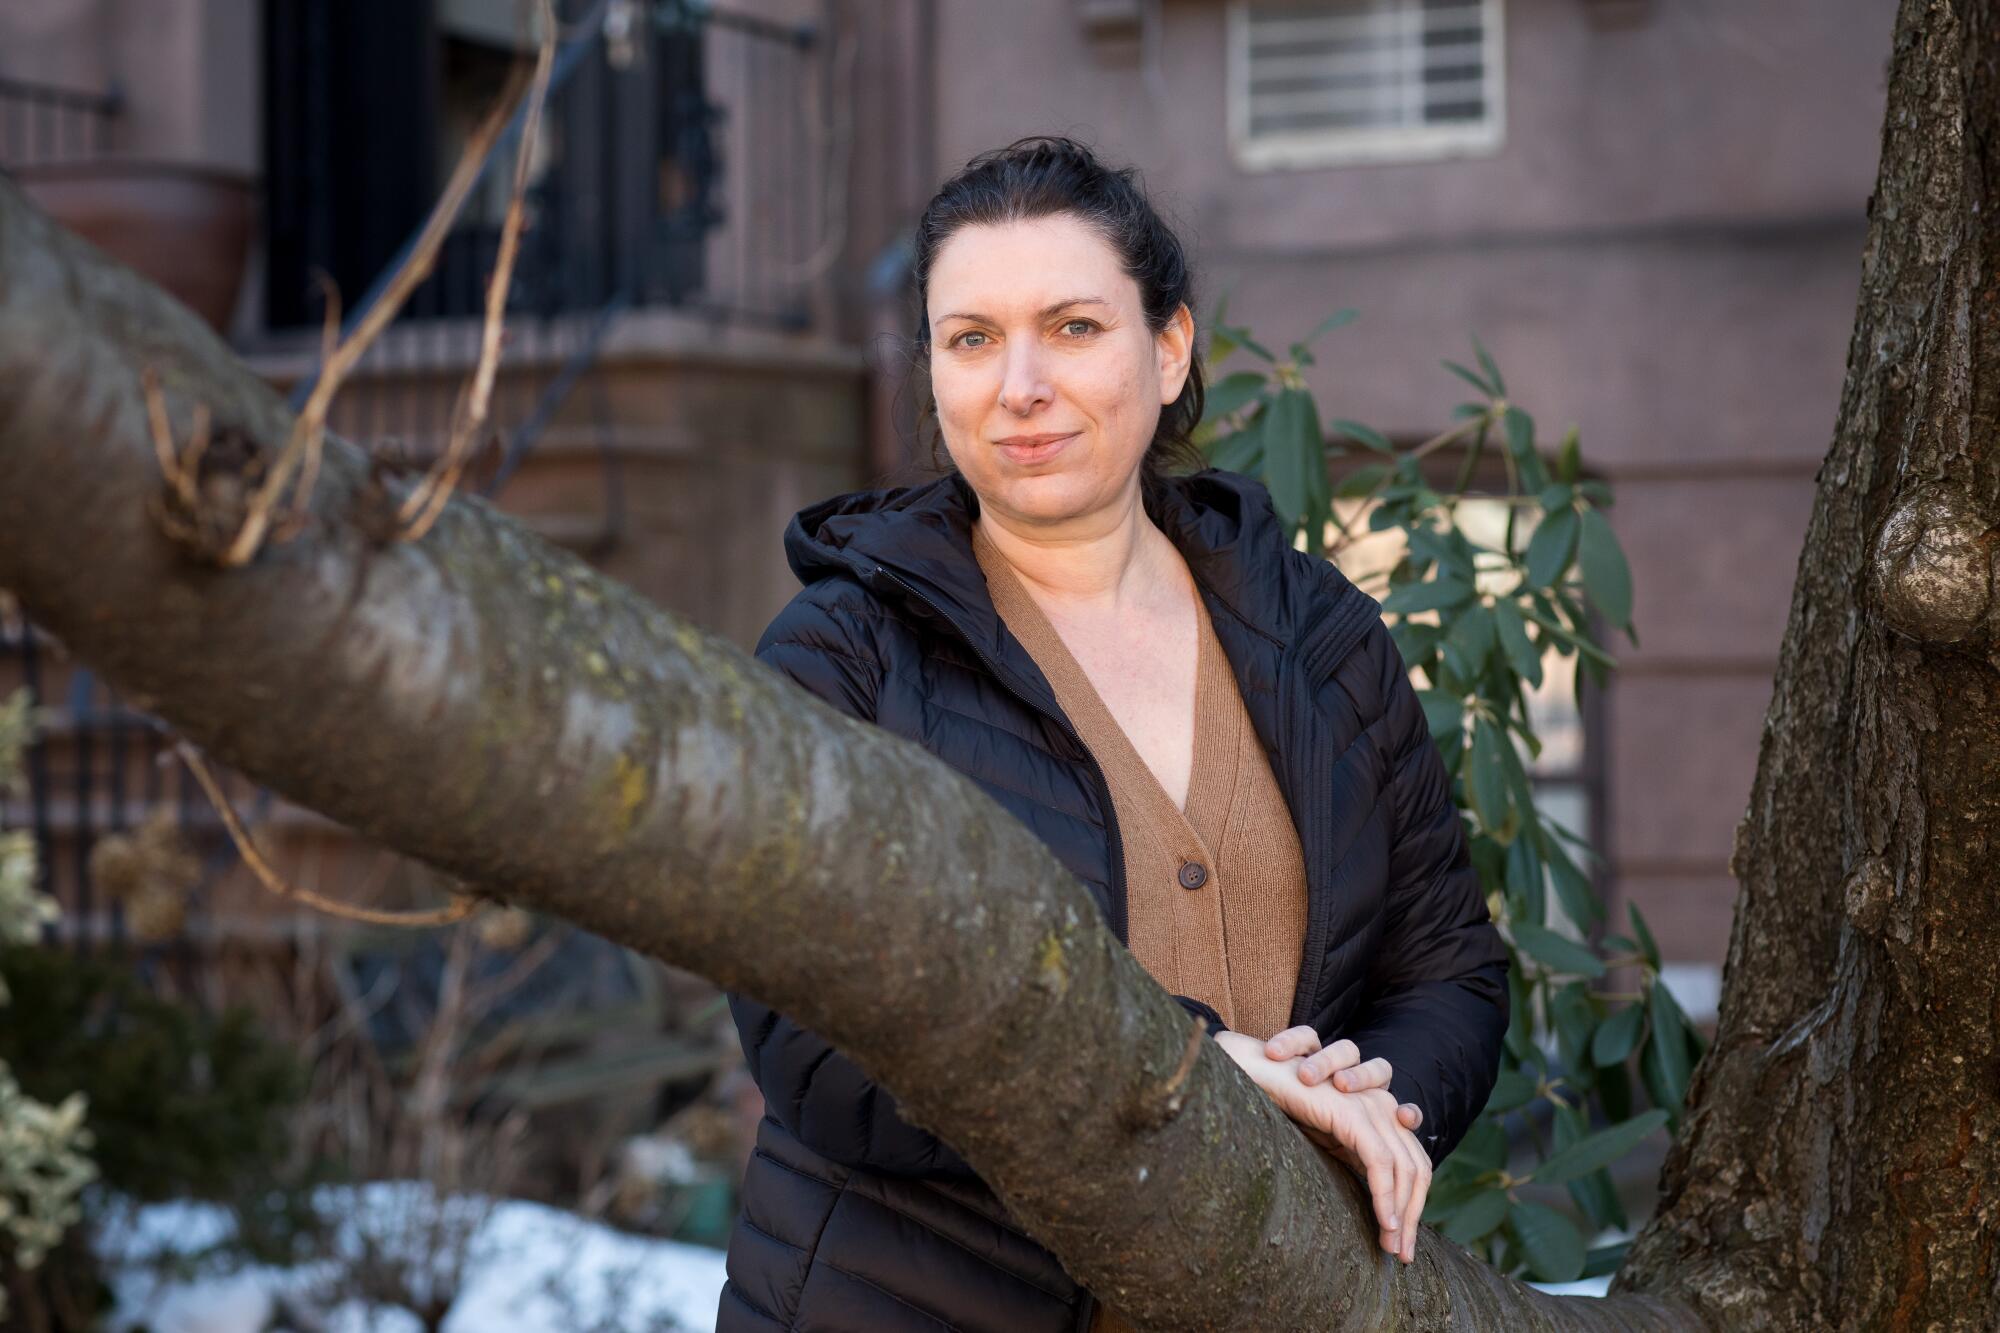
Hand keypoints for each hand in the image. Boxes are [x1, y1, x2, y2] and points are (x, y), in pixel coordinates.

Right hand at [1214, 1030, 1430, 1263]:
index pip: (1413, 1162)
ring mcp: (1371, 1105)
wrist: (1252, 1071)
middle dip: (1413, 1214)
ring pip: (1404, 1168)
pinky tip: (1384, 1223)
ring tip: (1392, 1246)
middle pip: (1416, 1166)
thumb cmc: (1284, 1103)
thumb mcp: (1326, 1139)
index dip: (1413, 1203)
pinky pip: (1379, 1162)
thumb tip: (1373, 1203)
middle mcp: (1382, 1105)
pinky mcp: (1352, 1112)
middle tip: (1401, 1254)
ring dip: (1402, 1213)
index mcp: (1379, 1112)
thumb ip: (1353, 1158)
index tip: (1399, 1241)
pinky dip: (1385, 1196)